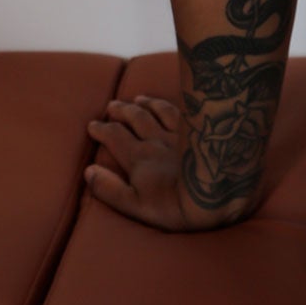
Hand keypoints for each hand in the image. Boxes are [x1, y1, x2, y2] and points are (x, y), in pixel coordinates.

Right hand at [85, 94, 205, 231]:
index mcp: (139, 157)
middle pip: (135, 118)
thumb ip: (109, 189)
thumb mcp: (135, 205)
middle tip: (111, 106)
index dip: (102, 130)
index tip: (93, 125)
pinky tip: (171, 103)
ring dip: (145, 104)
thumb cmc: (175, 205)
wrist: (216, 191)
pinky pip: (182, 111)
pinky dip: (171, 104)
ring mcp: (180, 133)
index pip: (115, 137)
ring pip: (158, 111)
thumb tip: (88, 171)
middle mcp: (157, 139)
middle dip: (121, 111)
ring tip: (138, 98)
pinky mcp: (202, 131)